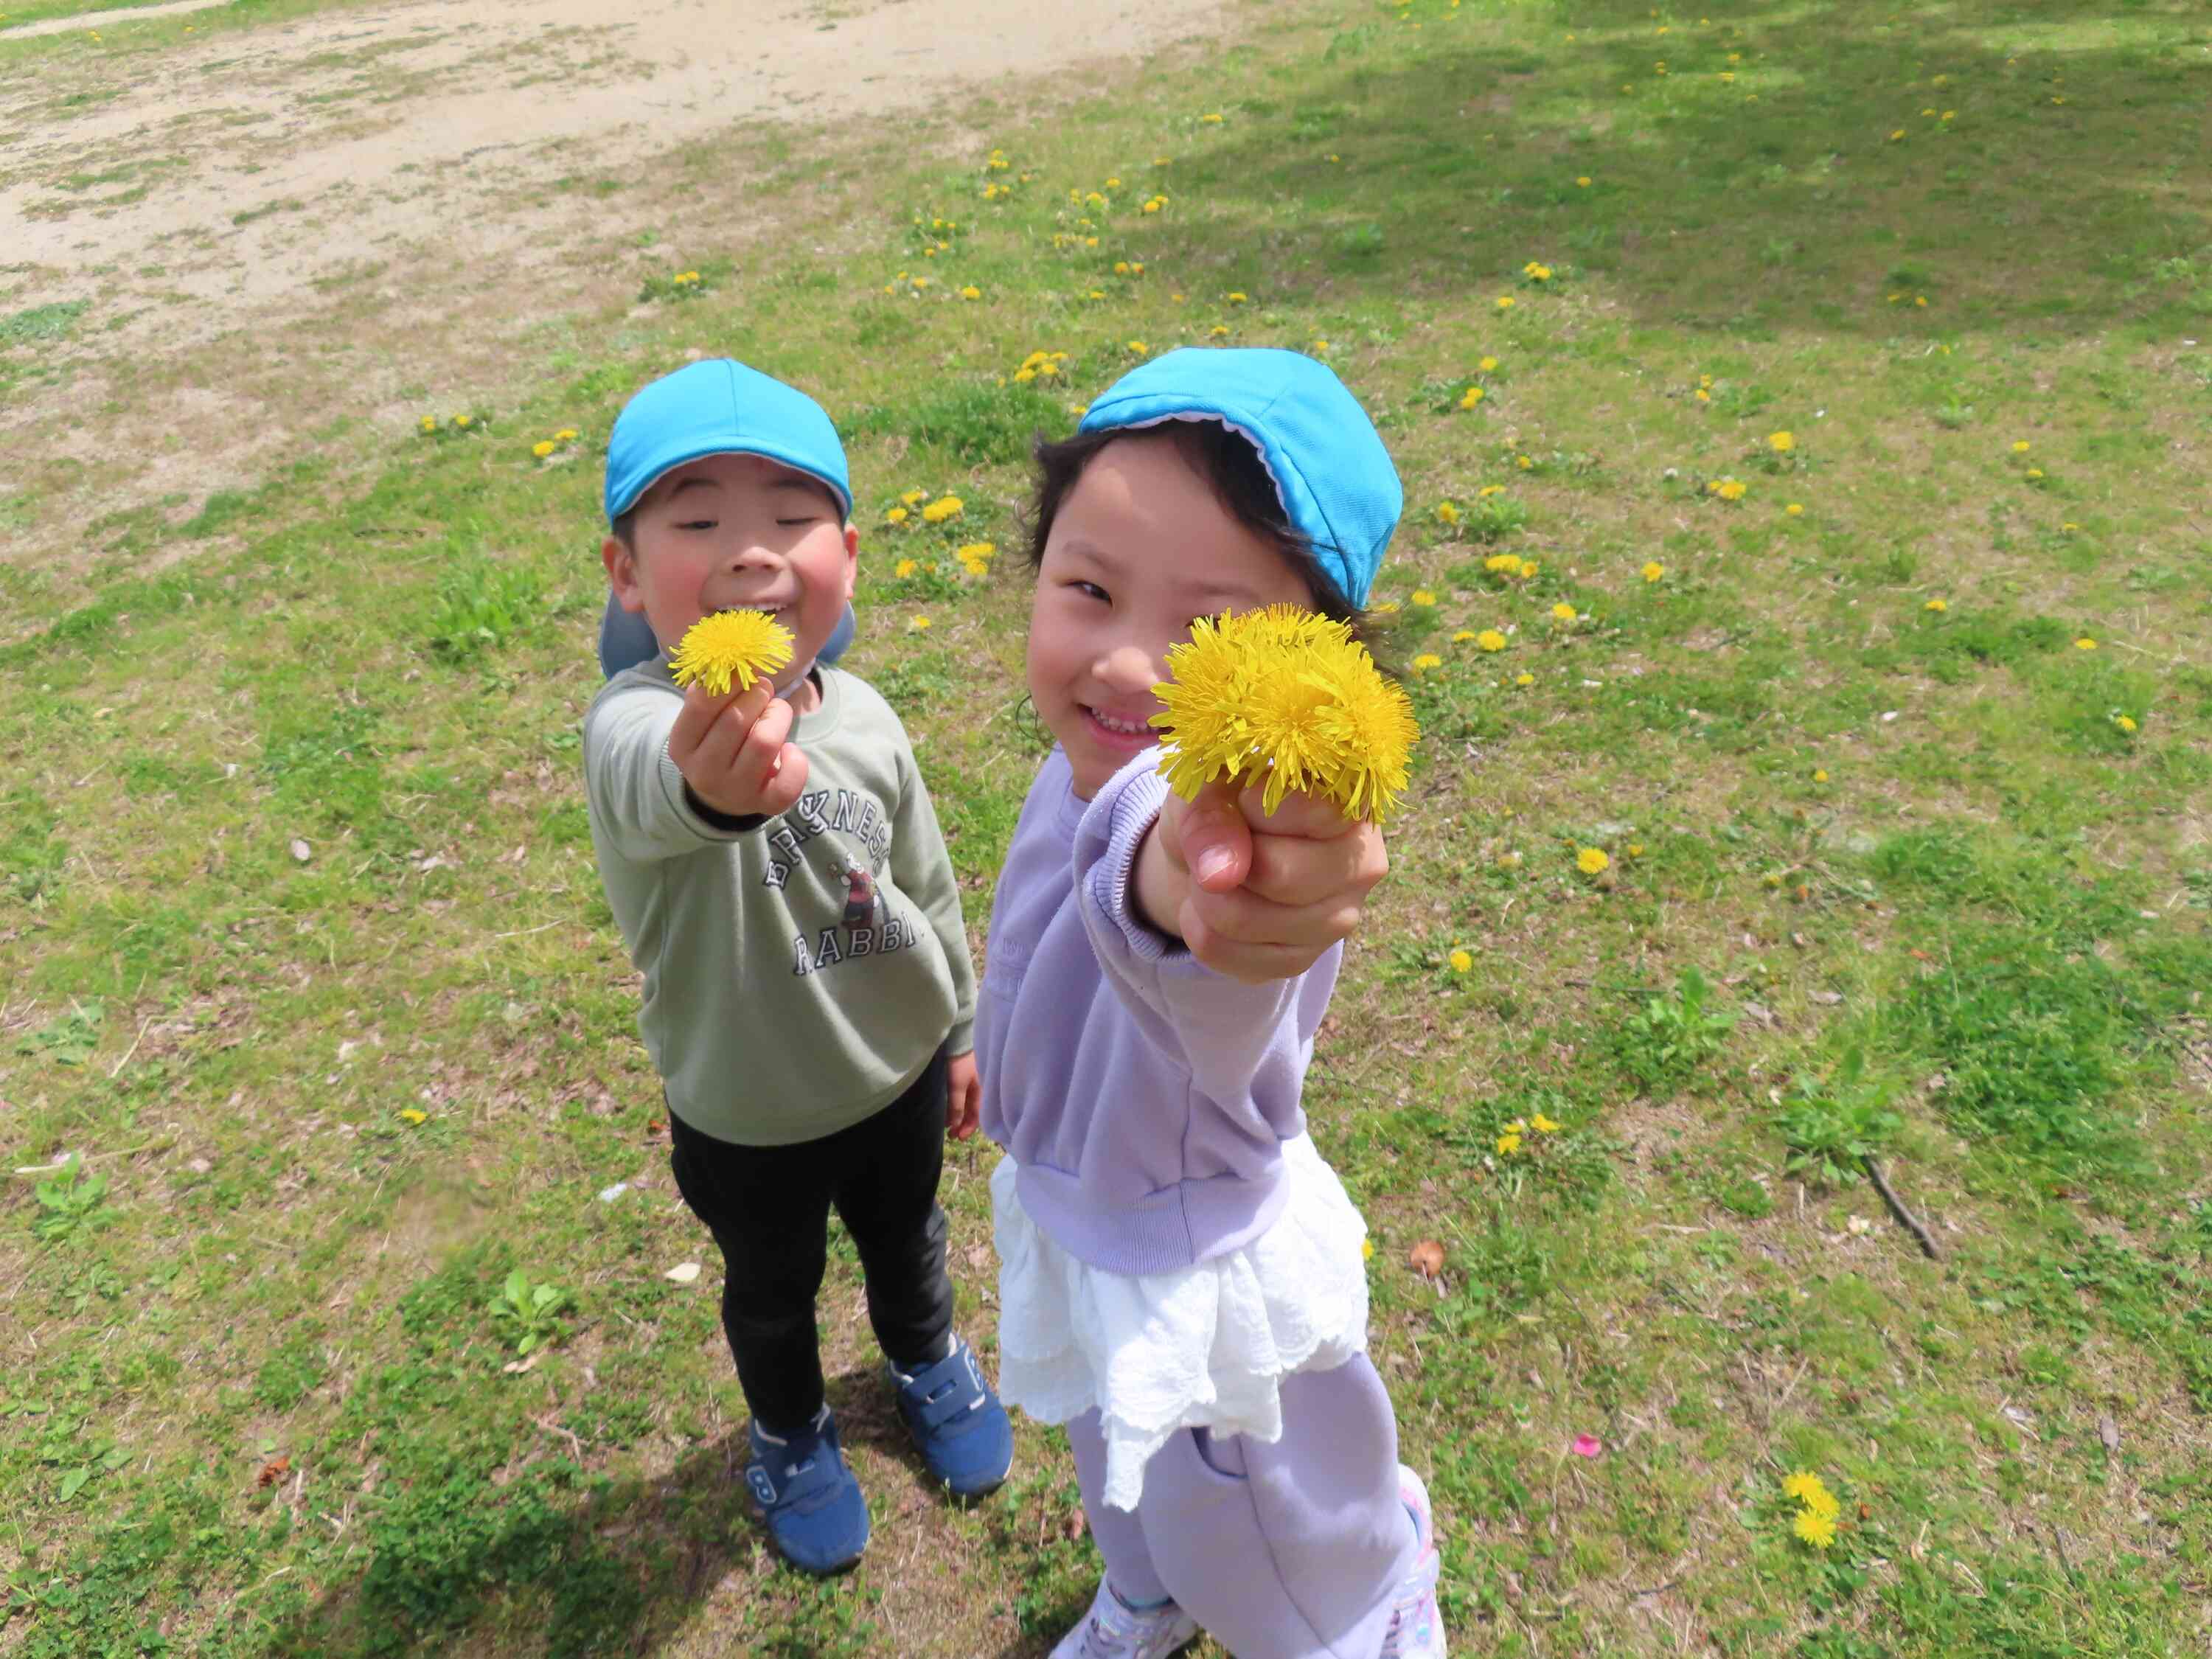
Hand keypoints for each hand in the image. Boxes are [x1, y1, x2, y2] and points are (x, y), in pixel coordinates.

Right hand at [667, 680, 806, 818]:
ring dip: (778, 717)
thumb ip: (710, 692)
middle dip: (758, 695)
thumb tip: (728, 663)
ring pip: (764, 742)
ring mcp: (734, 791)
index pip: (702, 704)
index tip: (745, 673)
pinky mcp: (765, 805)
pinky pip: (789, 782)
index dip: (730, 681)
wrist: (725, 794)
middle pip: (737, 719)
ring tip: (777, 713)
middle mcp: (703, 772)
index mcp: (682, 745)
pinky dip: (797, 761)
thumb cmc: (717, 742)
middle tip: (764, 690)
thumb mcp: (702, 720)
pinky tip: (790, 750)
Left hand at [945, 1051, 980, 1141]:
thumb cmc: (960, 1064)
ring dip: (958, 1116)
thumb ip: (957, 1106)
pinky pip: (963, 1097)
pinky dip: (956, 1106)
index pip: (976, 1115)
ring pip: (967, 1105)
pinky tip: (949, 1109)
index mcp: (981, 1092)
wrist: (957, 1040)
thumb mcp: (958, 1086)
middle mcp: (979, 1089)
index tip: (958, 1138)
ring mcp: (972, 1082)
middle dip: (962, 1124)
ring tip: (947, 1125)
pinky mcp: (964, 1077)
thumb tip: (955, 1125)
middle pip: (972, 1112)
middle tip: (951, 1135)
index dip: (968, 1128)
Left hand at [1134, 779, 1388, 983]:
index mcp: (1353, 805)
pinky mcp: (1301, 960)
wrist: (1216, 855)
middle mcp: (1362, 866)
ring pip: (1244, 920)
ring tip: (1212, 873)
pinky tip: (1217, 904)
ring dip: (1205, 895)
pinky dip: (1198, 927)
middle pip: (1279, 876)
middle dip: (1223, 860)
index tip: (1243, 800)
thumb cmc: (1224, 805)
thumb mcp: (1208, 789)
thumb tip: (1220, 875)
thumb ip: (1212, 817)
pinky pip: (1225, 953)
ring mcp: (1338, 921)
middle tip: (1217, 843)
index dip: (1255, 807)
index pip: (1310, 811)